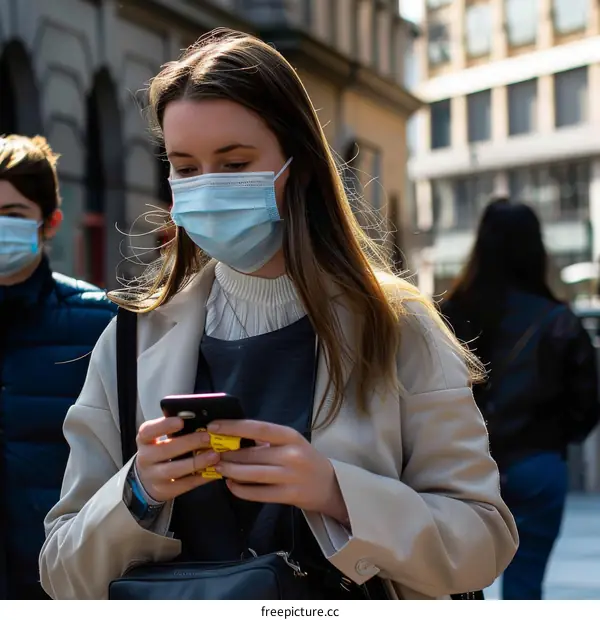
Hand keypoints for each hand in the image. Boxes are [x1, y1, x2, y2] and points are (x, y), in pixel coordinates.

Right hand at [135, 416, 220, 501]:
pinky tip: (215, 470)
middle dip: (189, 442)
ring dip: (197, 462)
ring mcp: (154, 476)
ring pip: (174, 469)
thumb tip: (198, 418)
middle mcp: (145, 458)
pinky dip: (201, 477)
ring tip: (214, 455)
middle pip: (166, 449)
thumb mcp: (159, 438)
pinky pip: (185, 484)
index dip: (164, 426)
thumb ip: (174, 430)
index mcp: (144, 440)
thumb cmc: (160, 450)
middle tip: (208, 437)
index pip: (149, 431)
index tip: (181, 421)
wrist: (147, 480)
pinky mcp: (165, 490)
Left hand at [209, 419, 348, 523]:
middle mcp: (291, 454)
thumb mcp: (290, 443)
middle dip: (227, 453)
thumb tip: (233, 436)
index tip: (213, 426)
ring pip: (252, 474)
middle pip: (251, 454)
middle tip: (211, 453)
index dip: (233, 427)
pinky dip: (241, 489)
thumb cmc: (305, 459)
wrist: (330, 485)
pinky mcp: (288, 496)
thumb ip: (266, 440)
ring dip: (231, 470)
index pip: (257, 428)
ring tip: (218, 467)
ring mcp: (290, 476)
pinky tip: (231, 485)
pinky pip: (258, 493)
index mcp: (290, 436)